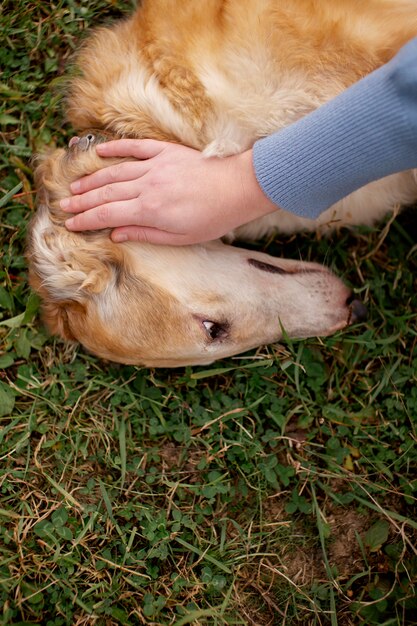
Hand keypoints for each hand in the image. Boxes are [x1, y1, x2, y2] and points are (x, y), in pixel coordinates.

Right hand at [62, 139, 277, 244]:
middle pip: (106, 193)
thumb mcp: (180, 238)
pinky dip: (116, 149)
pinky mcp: (166, 152)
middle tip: (65, 205)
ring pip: (115, 171)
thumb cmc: (213, 218)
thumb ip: (145, 234)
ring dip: (93, 179)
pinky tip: (100, 152)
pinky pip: (135, 148)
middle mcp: (147, 186)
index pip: (108, 214)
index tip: (71, 223)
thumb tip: (116, 234)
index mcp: (150, 210)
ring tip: (75, 185)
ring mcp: (155, 166)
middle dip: (83, 200)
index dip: (87, 219)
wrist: (238, 188)